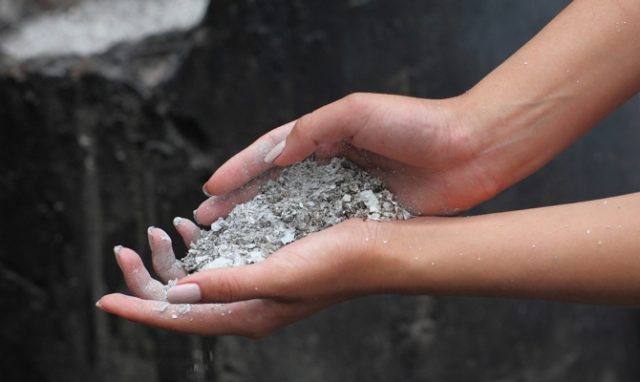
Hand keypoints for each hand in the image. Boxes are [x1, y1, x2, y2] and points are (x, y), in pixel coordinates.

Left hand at [97, 218, 385, 336]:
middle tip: (127, 246)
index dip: (139, 308)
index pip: (179, 318)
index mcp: (246, 313)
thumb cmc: (335, 264)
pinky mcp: (263, 265)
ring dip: (171, 258)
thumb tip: (177, 293)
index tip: (104, 299)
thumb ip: (228, 285)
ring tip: (159, 229)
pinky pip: (217, 263)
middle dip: (148, 277)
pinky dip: (198, 247)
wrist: (375, 250)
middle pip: (181, 299)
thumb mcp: (278, 276)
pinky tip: (192, 228)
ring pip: (196, 280)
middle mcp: (245, 304)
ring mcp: (253, 286)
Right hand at [196, 93, 498, 222]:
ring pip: (293, 211)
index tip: (211, 189)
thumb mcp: (357, 111)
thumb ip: (311, 129)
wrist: (472, 149)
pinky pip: (324, 229)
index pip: (271, 153)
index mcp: (324, 135)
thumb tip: (273, 153)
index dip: (239, 170)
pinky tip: (279, 253)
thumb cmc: (418, 123)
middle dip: (239, 202)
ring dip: (261, 225)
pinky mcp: (365, 214)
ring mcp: (345, 191)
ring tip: (231, 239)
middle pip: (273, 186)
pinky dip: (299, 241)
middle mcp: (329, 164)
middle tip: (206, 221)